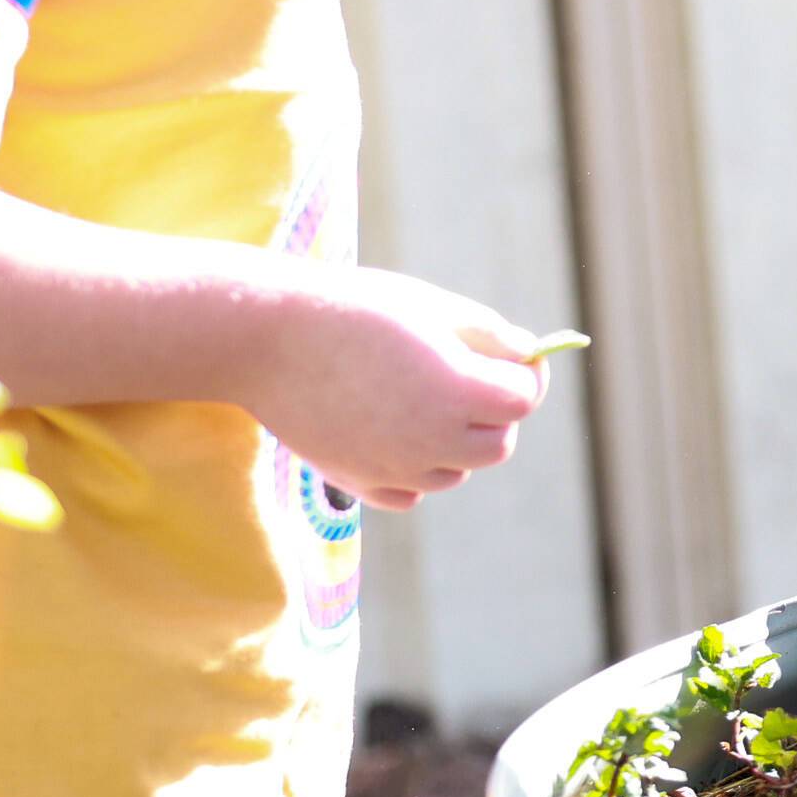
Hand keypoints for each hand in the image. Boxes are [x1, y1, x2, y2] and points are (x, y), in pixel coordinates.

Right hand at [246, 263, 548, 507]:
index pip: (523, 400)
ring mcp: (394, 469)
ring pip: (455, 471)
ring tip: (421, 395)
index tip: (514, 358)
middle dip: (495, 413)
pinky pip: (410, 490)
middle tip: (470, 378)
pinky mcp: (358, 484)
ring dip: (455, 440)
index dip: (526, 375)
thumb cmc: (354, 309)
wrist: (266, 339)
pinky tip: (394, 430)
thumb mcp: (433, 307)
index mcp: (457, 392)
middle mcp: (432, 441)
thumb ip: (490, 335)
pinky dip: (415, 467)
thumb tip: (530, 356)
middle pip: (497, 444)